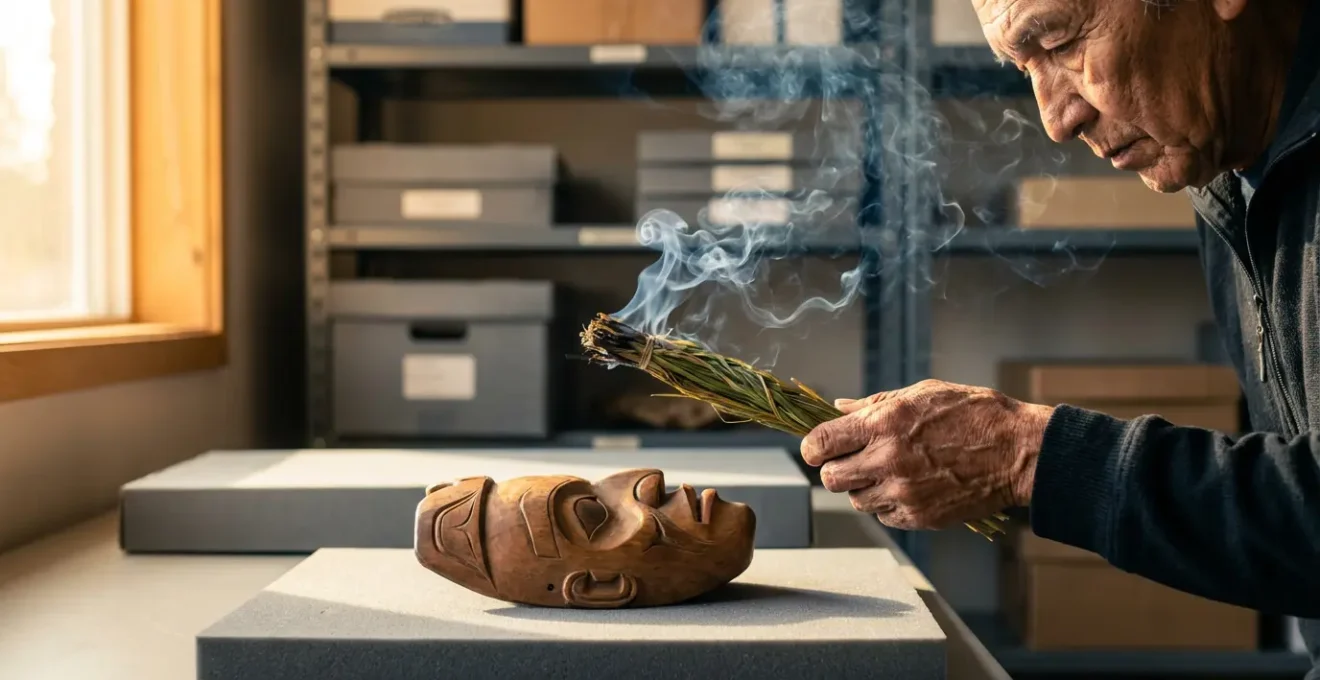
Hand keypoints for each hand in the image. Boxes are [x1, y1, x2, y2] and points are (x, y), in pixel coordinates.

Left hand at [800, 379, 1054, 529]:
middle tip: (853, 461)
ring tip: (890, 471)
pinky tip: (909, 486)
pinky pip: (883, 516)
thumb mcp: (922, 393)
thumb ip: (874, 404)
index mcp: (883, 423)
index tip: (816, 449)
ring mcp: (903, 492)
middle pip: (830, 478)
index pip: (819, 444)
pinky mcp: (918, 517)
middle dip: (835, 469)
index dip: (811, 448)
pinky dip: (888, 504)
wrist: (1018, 452)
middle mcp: (887, 460)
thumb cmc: (974, 414)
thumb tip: (838, 408)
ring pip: (856, 501)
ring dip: (864, 488)